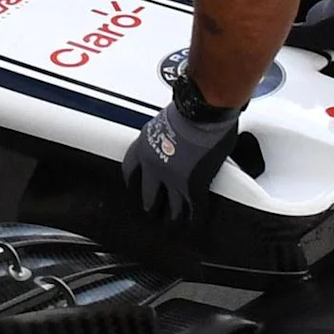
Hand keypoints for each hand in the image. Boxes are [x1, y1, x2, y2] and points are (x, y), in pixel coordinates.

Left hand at [121, 94, 241, 223]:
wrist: (201, 110)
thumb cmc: (188, 108)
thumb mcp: (165, 122)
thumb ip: (166, 137)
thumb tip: (176, 139)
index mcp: (144, 148)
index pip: (131, 172)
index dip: (134, 183)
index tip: (135, 188)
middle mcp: (154, 166)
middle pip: (148, 195)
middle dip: (150, 206)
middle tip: (151, 213)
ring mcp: (173, 179)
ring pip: (170, 207)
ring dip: (172, 218)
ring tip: (172, 226)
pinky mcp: (193, 185)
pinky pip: (194, 209)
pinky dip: (194, 219)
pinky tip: (194, 225)